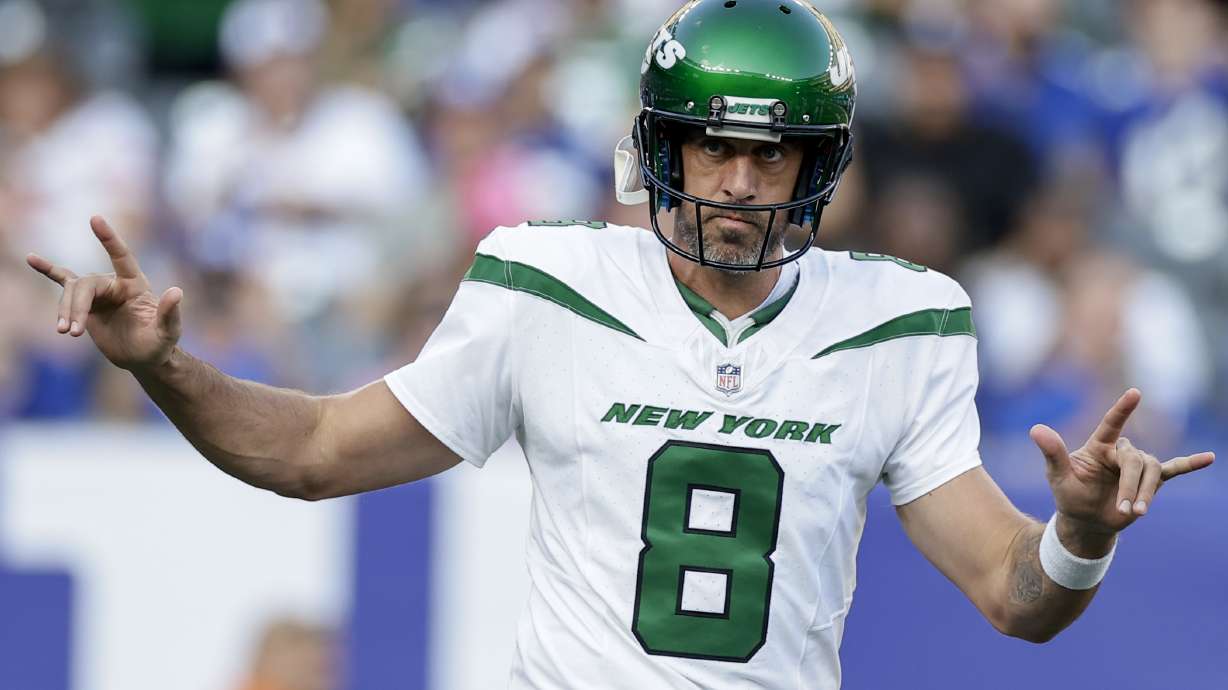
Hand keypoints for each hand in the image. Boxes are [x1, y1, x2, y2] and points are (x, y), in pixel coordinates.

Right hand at [26, 216, 182, 370]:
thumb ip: (170, 314)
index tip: (95, 219)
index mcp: (135, 284)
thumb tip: (177, 292)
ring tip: (66, 332)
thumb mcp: (168, 333)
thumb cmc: (158, 345)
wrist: (142, 357)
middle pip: (86, 285)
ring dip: (66, 311)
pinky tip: (31, 259)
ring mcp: (99, 292)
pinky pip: (64, 281)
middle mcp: (115, 283)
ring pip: (72, 292)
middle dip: (77, 308)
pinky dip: (48, 270)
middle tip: (73, 333)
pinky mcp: (85, 302)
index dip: (109, 239)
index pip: (121, 256)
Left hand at [1029, 389, 1214, 534]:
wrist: (1086, 520)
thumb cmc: (1069, 494)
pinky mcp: (1151, 480)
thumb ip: (1052, 452)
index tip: (1135, 393)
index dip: (1122, 409)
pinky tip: (1210, 458)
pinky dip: (1190, 464)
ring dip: (1146, 493)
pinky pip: (1174, 468)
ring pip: (1152, 471)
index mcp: (1098, 446)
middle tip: (1128, 510)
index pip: (1111, 423)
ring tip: (1137, 513)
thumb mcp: (1057, 475)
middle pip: (1135, 460)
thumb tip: (1035, 428)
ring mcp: (1137, 465)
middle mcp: (1119, 451)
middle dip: (1133, 486)